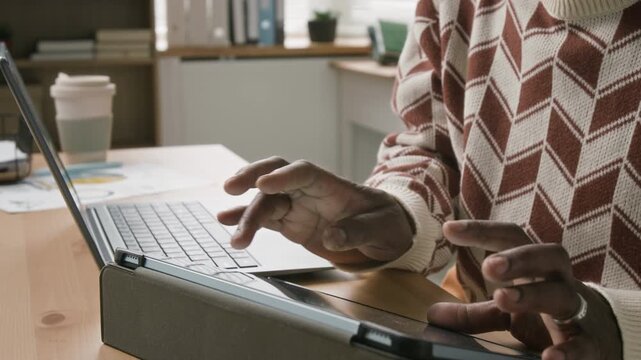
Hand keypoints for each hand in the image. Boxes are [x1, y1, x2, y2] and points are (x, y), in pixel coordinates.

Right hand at [217, 157, 413, 264]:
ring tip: (233, 234)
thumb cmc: (386, 222)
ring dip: (246, 214)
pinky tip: (224, 220)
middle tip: (232, 188)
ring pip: (265, 201)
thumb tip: (333, 236)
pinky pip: (264, 218)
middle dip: (252, 177)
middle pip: (276, 176)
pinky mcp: (290, 222)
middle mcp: (310, 191)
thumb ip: (359, 231)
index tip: (264, 184)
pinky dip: (244, 219)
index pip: (305, 173)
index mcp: (333, 186)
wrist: (383, 233)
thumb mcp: (384, 227)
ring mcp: (297, 205)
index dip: (284, 176)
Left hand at [427, 221, 621, 359]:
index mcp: (535, 266)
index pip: (510, 238)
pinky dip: (567, 350)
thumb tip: (433, 314)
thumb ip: (472, 312)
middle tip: (489, 266)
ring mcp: (576, 309)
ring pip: (561, 294)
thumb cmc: (545, 312)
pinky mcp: (590, 342)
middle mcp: (557, 280)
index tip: (448, 228)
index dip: (482, 230)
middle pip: (545, 256)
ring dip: (533, 295)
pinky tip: (548, 358)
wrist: (598, 335)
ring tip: (503, 298)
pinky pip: (581, 344)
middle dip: (518, 258)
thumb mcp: (509, 309)